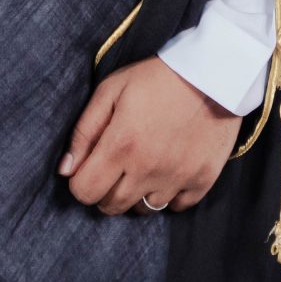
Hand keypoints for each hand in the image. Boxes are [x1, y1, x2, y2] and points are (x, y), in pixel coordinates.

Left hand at [60, 56, 242, 214]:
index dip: (82, 182)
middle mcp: (147, 168)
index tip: (92, 166)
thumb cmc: (158, 77)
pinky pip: (176, 206)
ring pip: (144, 210)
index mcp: (121, 145)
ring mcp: (177, 177)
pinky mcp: (203, 179)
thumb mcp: (112, 90)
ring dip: (137, 194)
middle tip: (117, 166)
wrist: (215, 72)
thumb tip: (66, 170)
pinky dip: (169, 195)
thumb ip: (84, 132)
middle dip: (106, 191)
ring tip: (144, 167)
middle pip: (111, 207)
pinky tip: (169, 171)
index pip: (84, 192)